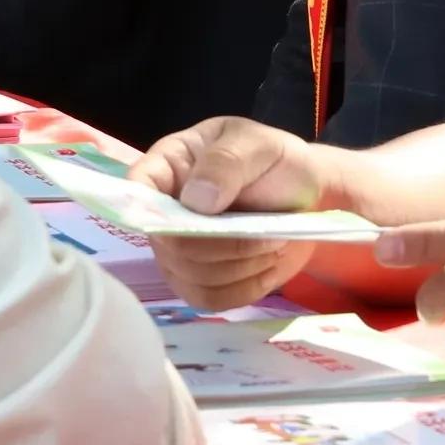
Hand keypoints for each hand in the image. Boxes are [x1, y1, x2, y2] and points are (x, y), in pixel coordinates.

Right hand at [130, 115, 331, 310]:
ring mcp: (177, 252)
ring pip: (190, 277)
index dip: (149, 208)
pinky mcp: (200, 281)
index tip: (194, 215)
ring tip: (272, 242)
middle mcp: (164, 212)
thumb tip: (195, 201)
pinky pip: (209, 299)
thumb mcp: (259, 145)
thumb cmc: (278, 163)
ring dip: (241, 266)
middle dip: (224, 244)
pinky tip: (266, 264)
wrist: (310, 199)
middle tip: (266, 230)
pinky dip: (245, 287)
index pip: (135, 188)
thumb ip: (226, 162)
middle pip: (168, 245)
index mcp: (168, 167)